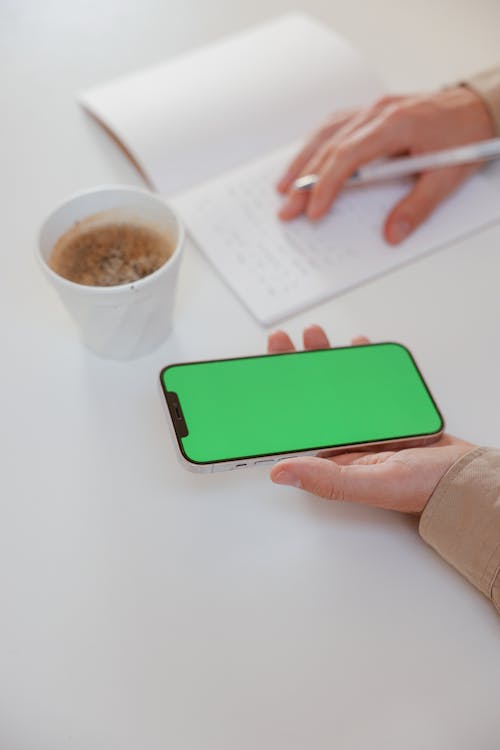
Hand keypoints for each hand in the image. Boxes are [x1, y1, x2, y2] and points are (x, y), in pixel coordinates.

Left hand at [268, 325, 474, 513]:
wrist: (467, 477)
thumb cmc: (424, 489)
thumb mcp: (372, 483)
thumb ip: (328, 479)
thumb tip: (280, 472)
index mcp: (333, 458)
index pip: (294, 424)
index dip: (276, 398)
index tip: (260, 373)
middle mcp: (345, 440)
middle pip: (310, 398)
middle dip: (295, 368)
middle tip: (282, 342)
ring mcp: (366, 422)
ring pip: (336, 386)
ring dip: (324, 360)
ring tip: (314, 336)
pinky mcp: (387, 410)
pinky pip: (367, 383)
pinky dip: (361, 362)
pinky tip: (355, 345)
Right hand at [277, 87, 494, 243]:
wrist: (479, 108)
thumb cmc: (465, 136)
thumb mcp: (447, 178)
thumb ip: (417, 208)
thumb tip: (392, 234)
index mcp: (395, 124)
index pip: (348, 156)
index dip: (327, 185)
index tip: (314, 210)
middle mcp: (378, 112)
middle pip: (329, 148)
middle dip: (305, 182)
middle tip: (287, 209)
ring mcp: (372, 110)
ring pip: (326, 134)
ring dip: (302, 161)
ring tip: (283, 187)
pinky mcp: (371, 113)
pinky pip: (334, 126)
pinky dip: (315, 145)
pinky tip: (303, 160)